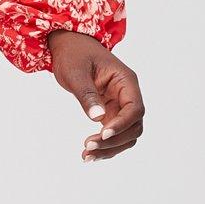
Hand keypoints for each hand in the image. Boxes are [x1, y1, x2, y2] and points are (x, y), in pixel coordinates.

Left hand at [45, 30, 143, 161]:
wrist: (69, 46)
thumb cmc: (74, 54)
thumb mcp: (76, 72)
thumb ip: (87, 94)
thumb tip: (98, 118)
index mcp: (126, 81)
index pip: (135, 109)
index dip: (122, 125)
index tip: (103, 135)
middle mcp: (127, 94)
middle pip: (134, 126)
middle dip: (114, 141)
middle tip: (88, 147)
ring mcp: (120, 105)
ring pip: (126, 134)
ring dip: (110, 149)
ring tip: (86, 156)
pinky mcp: (110, 112)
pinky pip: (114, 134)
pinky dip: (104, 146)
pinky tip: (88, 154)